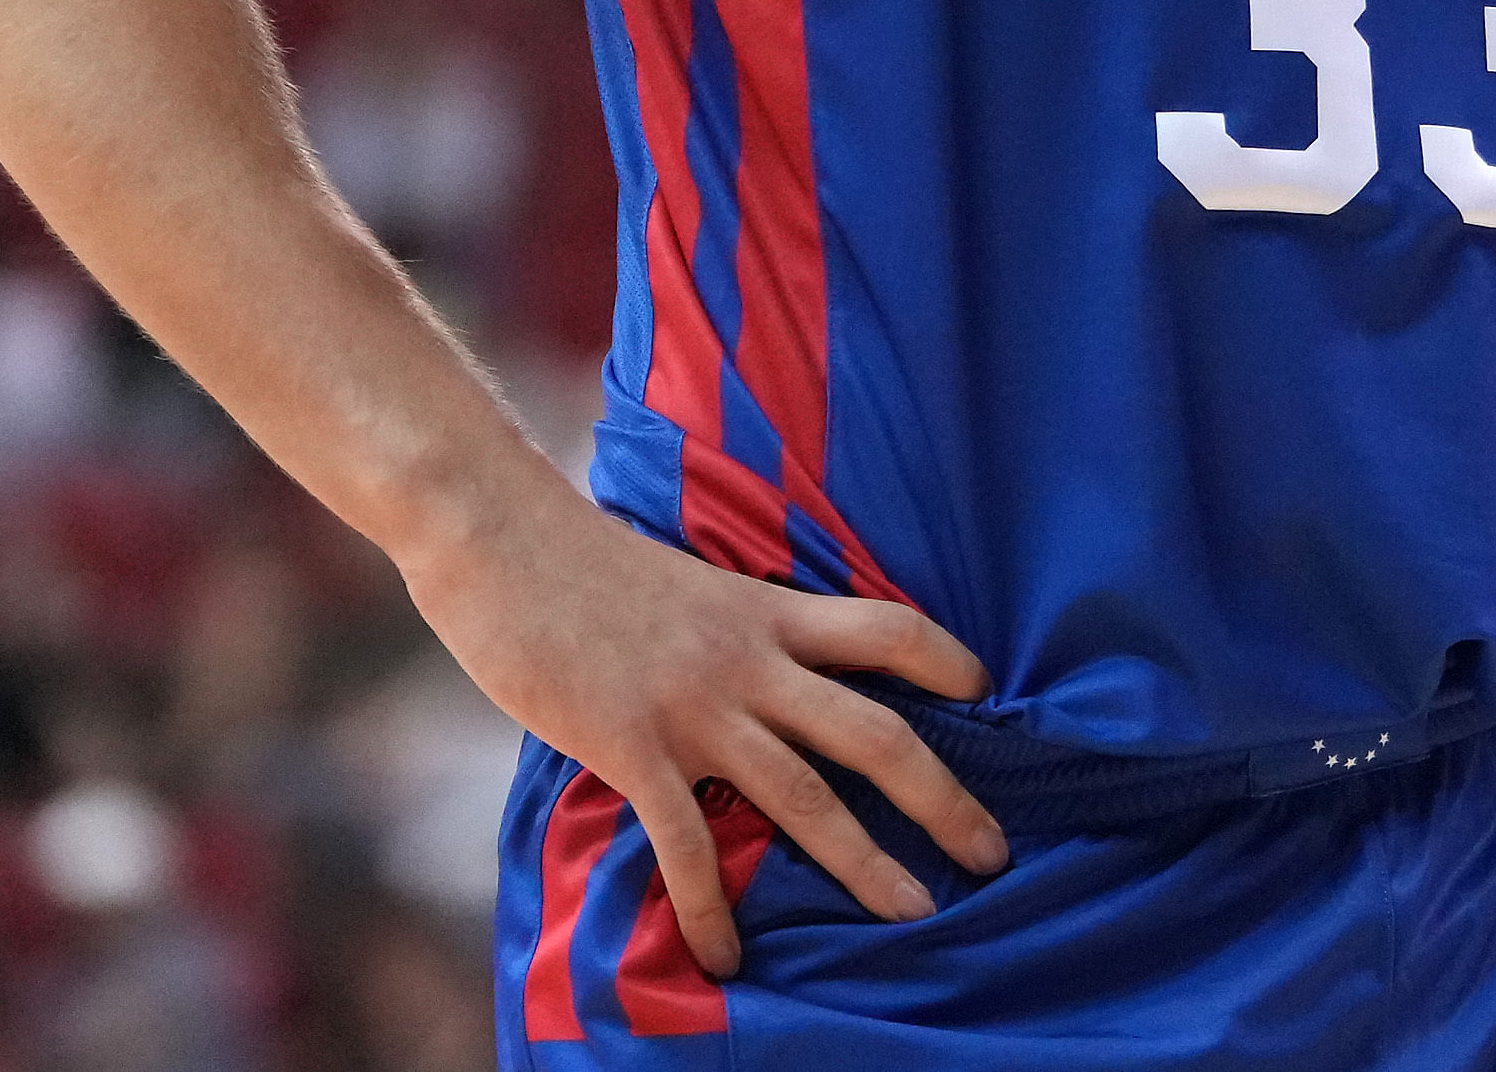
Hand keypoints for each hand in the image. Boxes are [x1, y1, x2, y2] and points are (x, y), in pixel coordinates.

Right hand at [406, 481, 1012, 974]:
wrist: (503, 538)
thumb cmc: (583, 561)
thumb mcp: (686, 581)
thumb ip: (730, 629)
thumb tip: (758, 669)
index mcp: (766, 610)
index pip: (887, 628)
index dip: (947, 660)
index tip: (986, 695)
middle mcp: (749, 660)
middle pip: (875, 732)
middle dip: (942, 797)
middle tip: (992, 851)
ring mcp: (694, 708)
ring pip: (805, 797)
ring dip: (864, 863)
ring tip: (911, 913)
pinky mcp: (631, 746)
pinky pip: (687, 843)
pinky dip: (711, 909)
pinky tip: (729, 957)